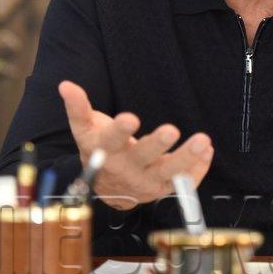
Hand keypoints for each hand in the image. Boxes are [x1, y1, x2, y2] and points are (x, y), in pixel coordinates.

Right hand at [58, 80, 213, 209]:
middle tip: (172, 130)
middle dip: (158, 144)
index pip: (111, 141)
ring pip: (169, 173)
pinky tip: (207, 151)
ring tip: (203, 141)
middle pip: (143, 158)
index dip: (120, 131)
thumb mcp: (85, 129)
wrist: (106, 188)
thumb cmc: (99, 150)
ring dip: (187, 158)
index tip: (131, 118)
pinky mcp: (164, 189)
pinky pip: (184, 183)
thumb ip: (78, 107)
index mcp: (106, 152)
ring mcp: (147, 183)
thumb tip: (65, 85)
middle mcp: (127, 170)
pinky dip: (198, 168)